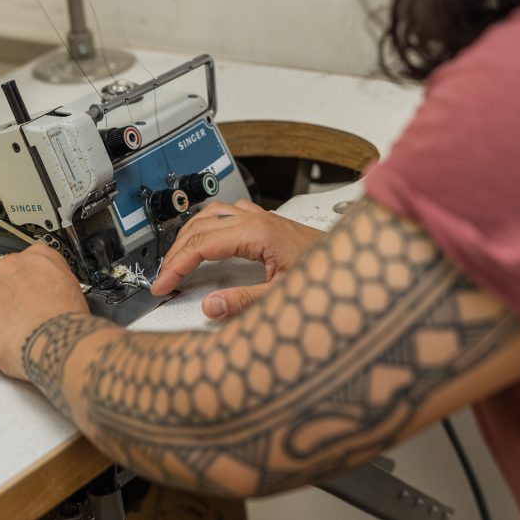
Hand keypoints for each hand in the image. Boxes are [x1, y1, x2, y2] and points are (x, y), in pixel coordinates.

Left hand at [0, 243, 88, 380]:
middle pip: (3, 269)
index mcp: (39, 258)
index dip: (31, 275)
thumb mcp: (75, 292)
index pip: (30, 257)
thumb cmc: (68, 321)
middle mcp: (11, 268)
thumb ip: (60, 287)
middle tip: (20, 304)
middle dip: (8, 284)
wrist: (57, 340)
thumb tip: (58, 298)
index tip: (35, 285)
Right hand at [152, 199, 323, 319]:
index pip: (201, 245)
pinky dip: (207, 226)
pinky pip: (227, 213)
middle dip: (176, 252)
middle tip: (164, 277)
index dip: (176, 265)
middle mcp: (257, 219)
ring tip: (176, 258)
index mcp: (257, 232)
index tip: (163, 284)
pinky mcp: (266, 221)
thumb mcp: (284, 295)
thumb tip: (210, 306)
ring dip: (188, 234)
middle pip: (200, 227)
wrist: (356, 263)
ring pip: (211, 214)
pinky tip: (206, 237)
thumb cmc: (330, 275)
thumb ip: (244, 302)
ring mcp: (261, 217)